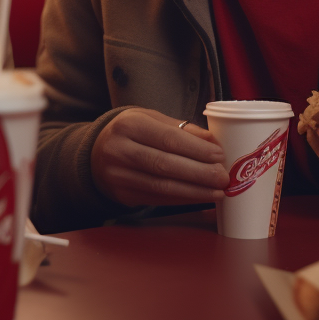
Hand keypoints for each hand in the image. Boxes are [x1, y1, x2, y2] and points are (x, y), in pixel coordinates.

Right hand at [91, 108, 227, 206]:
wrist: (96, 153)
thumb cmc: (131, 133)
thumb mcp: (150, 120)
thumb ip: (181, 129)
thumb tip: (213, 140)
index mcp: (129, 124)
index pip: (168, 139)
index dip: (196, 149)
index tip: (219, 155)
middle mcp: (120, 150)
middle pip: (165, 164)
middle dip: (199, 173)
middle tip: (223, 177)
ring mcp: (119, 175)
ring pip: (162, 186)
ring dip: (194, 191)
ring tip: (217, 191)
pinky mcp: (123, 195)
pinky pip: (158, 199)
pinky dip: (182, 199)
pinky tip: (199, 197)